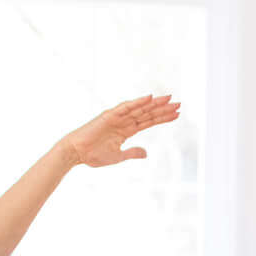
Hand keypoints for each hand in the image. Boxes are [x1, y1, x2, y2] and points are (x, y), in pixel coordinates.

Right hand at [60, 94, 180, 168]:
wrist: (76, 153)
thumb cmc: (93, 155)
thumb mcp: (119, 157)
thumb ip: (133, 153)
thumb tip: (147, 153)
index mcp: (126, 130)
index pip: (149, 121)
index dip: (163, 118)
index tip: (177, 114)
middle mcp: (124, 121)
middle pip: (147, 113)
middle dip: (163, 109)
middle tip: (179, 103)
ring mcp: (117, 117)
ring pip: (140, 108)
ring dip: (154, 104)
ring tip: (169, 99)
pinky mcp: (109, 115)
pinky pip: (126, 107)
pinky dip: (137, 102)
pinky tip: (149, 98)